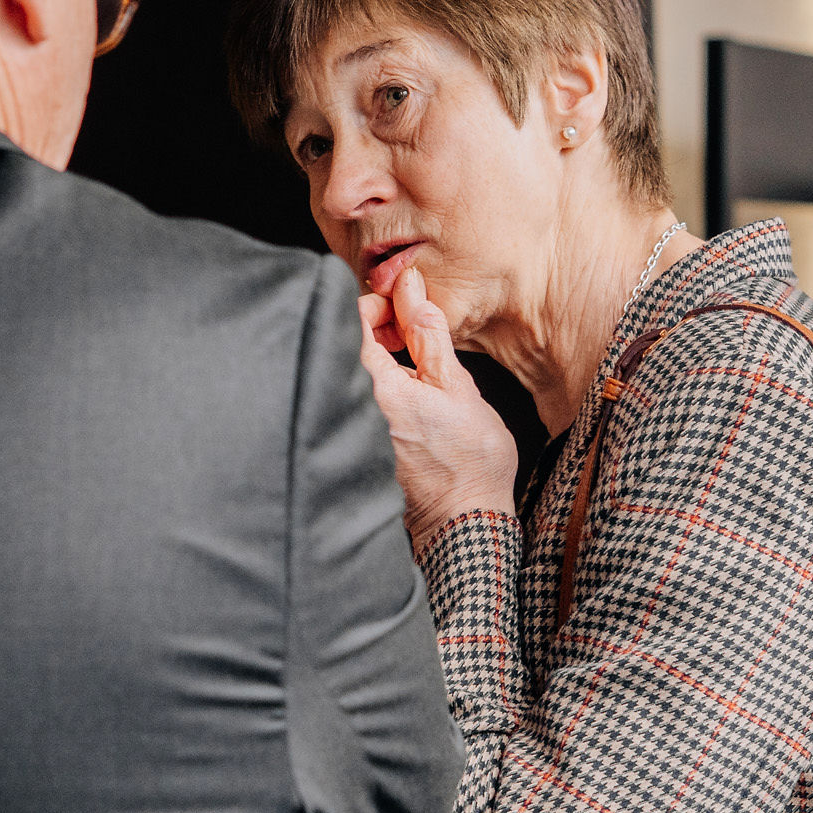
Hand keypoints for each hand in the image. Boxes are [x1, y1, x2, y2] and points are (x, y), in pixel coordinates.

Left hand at [358, 267, 518, 554]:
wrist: (467, 521)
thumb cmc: (470, 458)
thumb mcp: (456, 386)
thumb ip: (429, 334)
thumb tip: (412, 291)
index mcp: (376, 390)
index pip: (348, 325)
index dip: (370, 305)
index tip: (396, 305)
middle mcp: (353, 410)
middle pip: (342, 349)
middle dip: (370, 327)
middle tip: (404, 326)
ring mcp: (352, 431)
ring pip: (348, 374)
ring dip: (372, 354)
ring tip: (407, 353)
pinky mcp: (358, 447)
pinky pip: (354, 400)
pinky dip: (372, 383)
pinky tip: (401, 387)